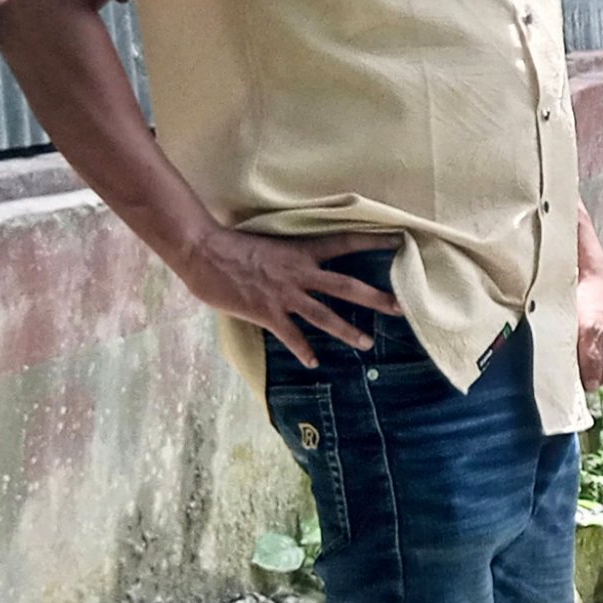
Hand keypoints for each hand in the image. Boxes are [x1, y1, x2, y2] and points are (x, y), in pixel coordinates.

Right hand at [185, 227, 401, 363]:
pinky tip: (314, 362)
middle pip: (347, 286)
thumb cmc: (231, 244)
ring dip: (348, 331)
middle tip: (400, 308)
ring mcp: (285, 294)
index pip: (345, 243)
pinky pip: (291, 336)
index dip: (373, 240)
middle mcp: (299, 272)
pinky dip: (303, 350)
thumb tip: (299, 261)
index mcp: (301, 250)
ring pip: (325, 316)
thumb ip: (289, 255)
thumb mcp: (270, 242)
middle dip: (376, 298)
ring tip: (367, 343)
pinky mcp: (267, 313)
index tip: (400, 239)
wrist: (203, 252)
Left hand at [577, 269, 602, 392]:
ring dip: (577, 354)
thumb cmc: (592, 298)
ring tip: (574, 335)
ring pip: (588, 365)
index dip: (593, 372)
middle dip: (585, 363)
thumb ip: (591, 359)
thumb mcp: (590, 330)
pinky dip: (573, 348)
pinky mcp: (593, 341)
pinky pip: (582, 355)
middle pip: (599, 373)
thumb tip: (591, 387)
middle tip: (575, 343)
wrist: (581, 275)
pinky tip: (572, 335)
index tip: (580, 356)